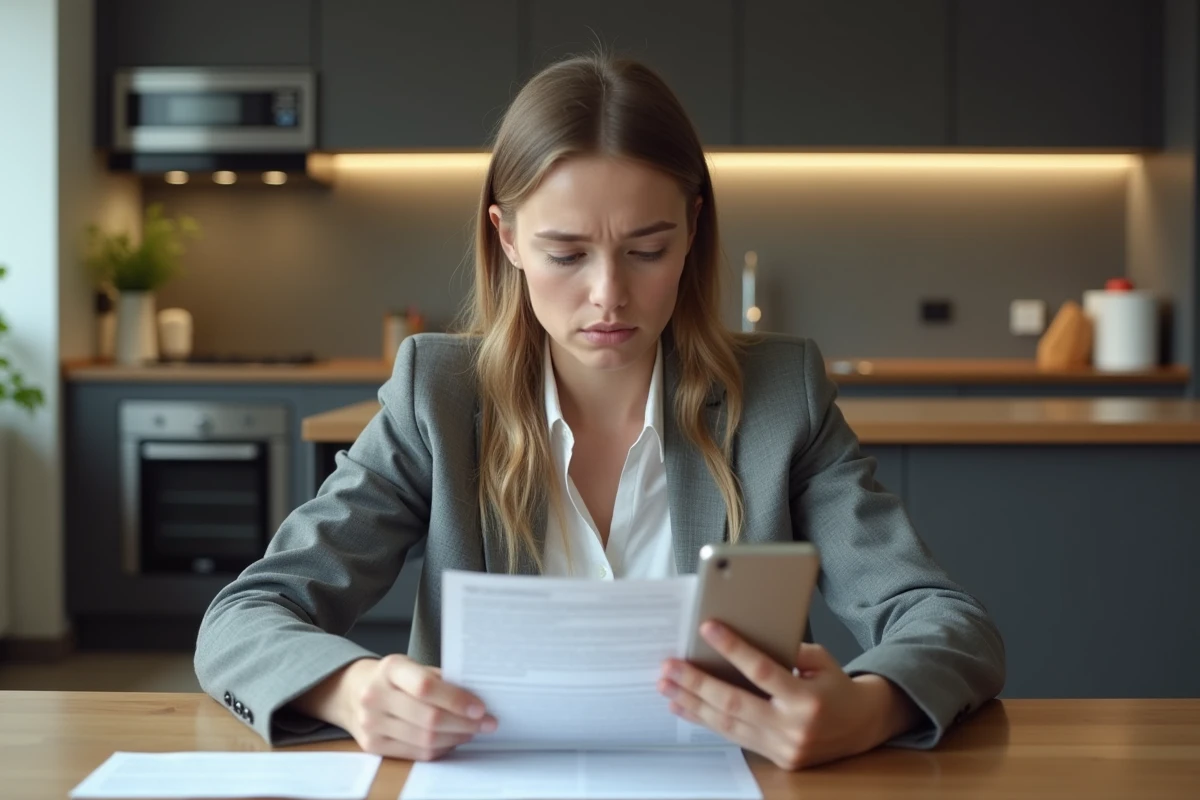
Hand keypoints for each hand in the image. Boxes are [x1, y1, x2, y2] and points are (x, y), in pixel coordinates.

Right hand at [321, 655, 497, 760]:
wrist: (350, 692)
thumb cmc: (391, 677)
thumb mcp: (411, 666)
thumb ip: (439, 678)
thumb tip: (476, 696)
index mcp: (390, 668)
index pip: (426, 687)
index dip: (456, 699)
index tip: (480, 707)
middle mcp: (376, 696)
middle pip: (428, 718)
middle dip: (464, 723)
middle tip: (487, 722)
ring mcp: (371, 724)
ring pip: (424, 740)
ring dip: (456, 738)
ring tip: (472, 731)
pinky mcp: (372, 746)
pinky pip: (415, 753)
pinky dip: (440, 749)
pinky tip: (452, 740)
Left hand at [659, 622, 917, 769]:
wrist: (862, 726)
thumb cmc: (837, 685)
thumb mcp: (820, 660)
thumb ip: (785, 651)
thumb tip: (739, 642)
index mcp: (808, 698)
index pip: (763, 671)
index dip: (733, 649)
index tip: (707, 629)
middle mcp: (794, 727)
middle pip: (735, 703)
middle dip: (697, 683)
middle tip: (670, 666)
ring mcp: (783, 747)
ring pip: (727, 724)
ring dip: (692, 703)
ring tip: (666, 686)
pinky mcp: (775, 758)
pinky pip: (733, 737)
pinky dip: (705, 720)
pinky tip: (684, 707)